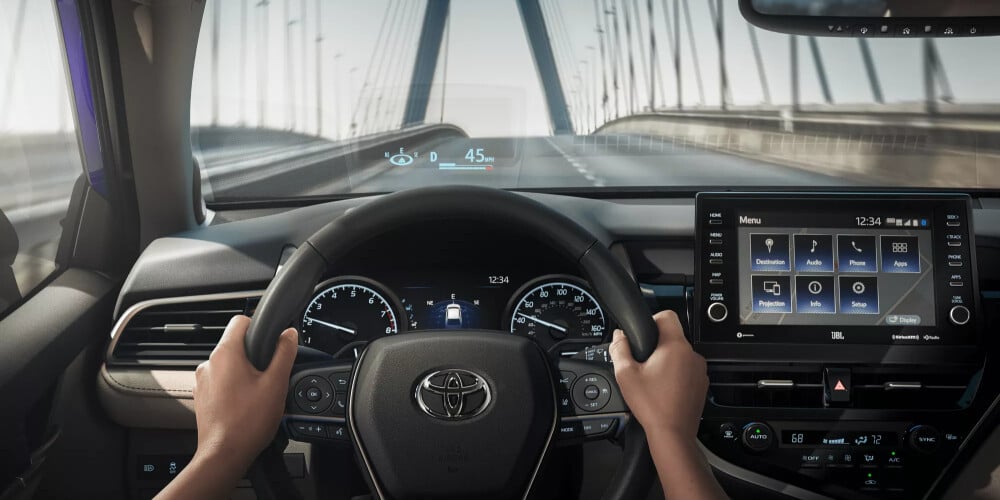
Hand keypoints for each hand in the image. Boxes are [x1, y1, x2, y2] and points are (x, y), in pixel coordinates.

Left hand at [193, 315, 297, 464]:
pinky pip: (220, 382)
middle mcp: (209, 364)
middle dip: (254, 355)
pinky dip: (233, 388)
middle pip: (234, 344)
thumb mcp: (276, 384)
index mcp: (225, 354)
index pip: (240, 320)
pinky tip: (245, 404)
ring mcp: (202, 381)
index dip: (258, 325)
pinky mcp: (202, 397)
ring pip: (228, 365)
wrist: (225, 455)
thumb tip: (289, 334)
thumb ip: (284, 353)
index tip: (270, 339)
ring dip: (243, 373)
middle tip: (269, 375)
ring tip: (258, 394)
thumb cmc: (248, 422)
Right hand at [609, 310, 708, 439]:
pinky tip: (665, 388)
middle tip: (644, 364)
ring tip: (654, 379)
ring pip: (680, 354)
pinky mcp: (702, 383)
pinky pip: (688, 369)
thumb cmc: (652, 406)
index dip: (653, 320)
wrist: (672, 433)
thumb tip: (619, 336)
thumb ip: (619, 349)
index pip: (668, 316)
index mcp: (675, 347)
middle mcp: (692, 355)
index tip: (645, 334)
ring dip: (668, 361)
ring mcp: (700, 370)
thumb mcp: (626, 375)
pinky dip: (677, 374)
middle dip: (657, 346)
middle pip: (673, 337)